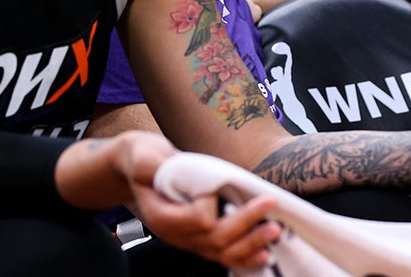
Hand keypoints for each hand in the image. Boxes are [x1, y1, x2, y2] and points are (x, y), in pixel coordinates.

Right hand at [120, 133, 282, 269]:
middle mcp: (175, 234)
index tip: (215, 180)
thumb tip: (174, 167)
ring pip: (222, 253)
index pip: (197, 219)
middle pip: (215, 240)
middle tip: (269, 204)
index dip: (211, 202)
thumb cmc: (142, 158)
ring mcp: (187, 240)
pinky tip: (263, 253)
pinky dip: (245, 256)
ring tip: (273, 232)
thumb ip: (155, 165)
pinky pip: (222, 255)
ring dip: (251, 243)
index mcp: (161, 215)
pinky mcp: (198, 239)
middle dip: (246, 224)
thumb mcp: (143, 155)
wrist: (136, 168)